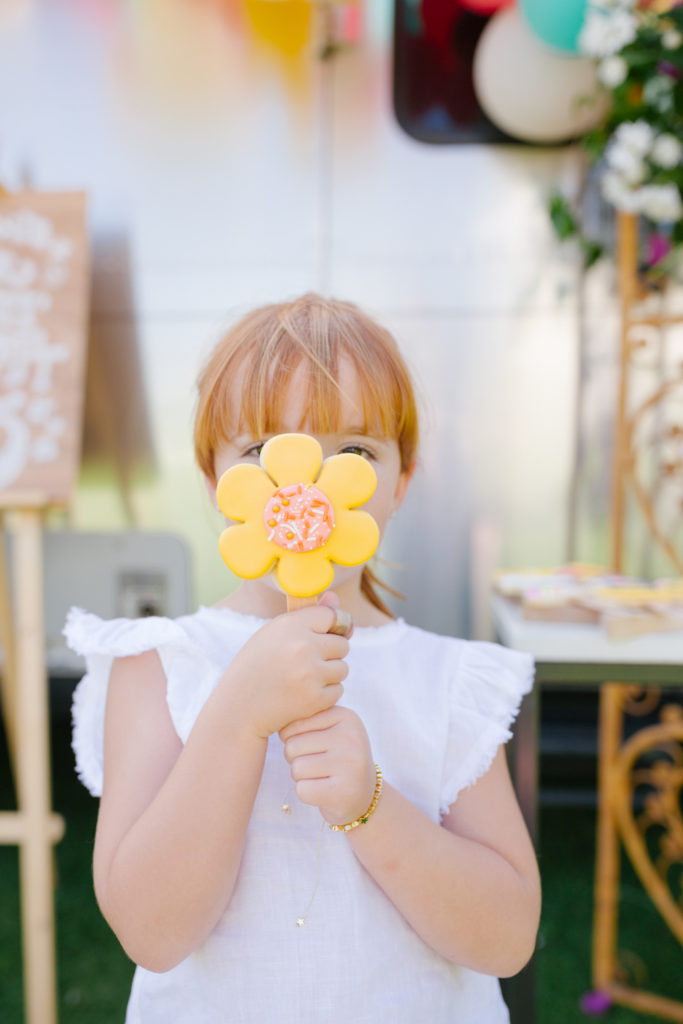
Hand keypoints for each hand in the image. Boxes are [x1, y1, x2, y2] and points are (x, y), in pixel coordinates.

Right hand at [221, 599, 349, 738]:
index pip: (333, 616)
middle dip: (330, 653)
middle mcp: (303, 647)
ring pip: (342, 668)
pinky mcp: (315, 699)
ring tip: (304, 678)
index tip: (321, 635)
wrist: (239, 707)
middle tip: (307, 661)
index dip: (330, 627)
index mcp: (291, 625)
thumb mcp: (274, 633)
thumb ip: (308, 615)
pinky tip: (304, 693)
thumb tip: (335, 595)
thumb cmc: (257, 665)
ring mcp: (310, 674)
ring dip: (329, 674)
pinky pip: (338, 690)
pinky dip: (326, 693)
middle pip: (342, 644)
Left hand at [279, 706, 375, 826]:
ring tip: (323, 776)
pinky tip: (325, 791)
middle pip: (292, 746)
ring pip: (296, 768)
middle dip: (297, 759)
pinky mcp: (343, 792)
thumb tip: (278, 726)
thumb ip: (305, 719)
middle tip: (320, 765)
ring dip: (302, 777)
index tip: (317, 747)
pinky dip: (307, 793)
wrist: (363, 795)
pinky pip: (302, 790)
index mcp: (345, 716)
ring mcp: (349, 765)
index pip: (294, 724)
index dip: (294, 740)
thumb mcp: (328, 729)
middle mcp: (351, 737)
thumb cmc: (336, 758)